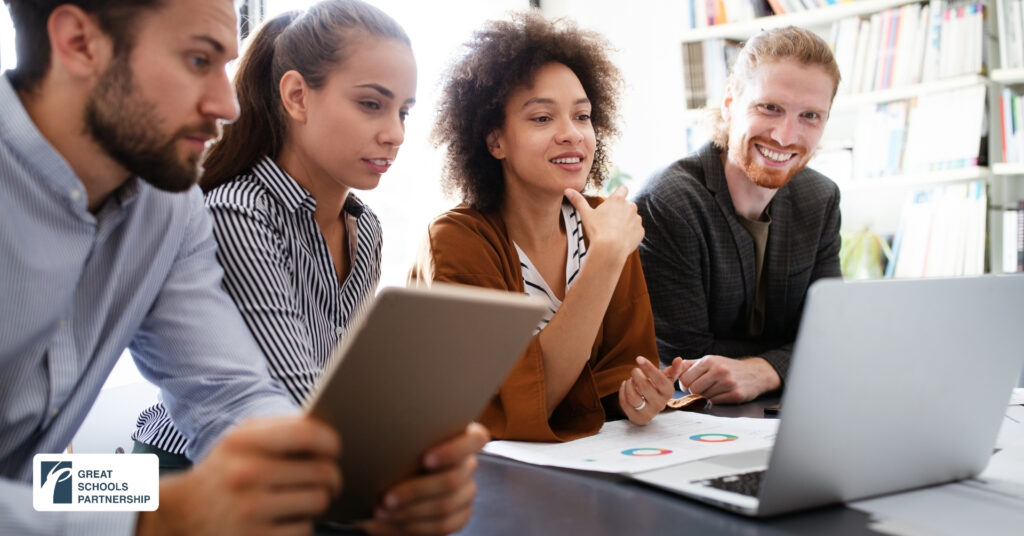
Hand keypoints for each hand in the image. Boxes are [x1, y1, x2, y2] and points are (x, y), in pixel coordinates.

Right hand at [137, 416, 340, 535]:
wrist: (182, 512)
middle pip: (321, 472)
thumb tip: (329, 433)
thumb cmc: (224, 470)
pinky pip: (304, 528)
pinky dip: (302, 523)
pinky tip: (289, 516)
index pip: (306, 434)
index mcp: (243, 442)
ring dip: (319, 499)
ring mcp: (250, 510)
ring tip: (309, 496)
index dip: (330, 441)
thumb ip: (281, 429)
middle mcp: (245, 475)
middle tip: (331, 479)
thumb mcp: (241, 440)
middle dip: (332, 476)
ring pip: (318, 501)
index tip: (335, 448)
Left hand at [362, 422, 489, 534]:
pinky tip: (397, 520)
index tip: (425, 460)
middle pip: (452, 479)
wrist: (394, 487)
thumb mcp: (401, 444)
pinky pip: (444, 524)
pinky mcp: (462, 514)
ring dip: (410, 511)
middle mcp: (468, 464)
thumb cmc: (395, 457)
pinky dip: (417, 525)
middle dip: (415, 491)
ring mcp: (467, 490)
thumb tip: (388, 441)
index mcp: (462, 437)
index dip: (453, 451)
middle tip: (386, 498)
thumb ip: (407, 440)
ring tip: (384, 511)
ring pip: (446, 505)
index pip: (476, 439)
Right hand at [564, 186, 643, 265]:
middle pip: (627, 205)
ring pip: (633, 218)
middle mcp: (630, 206)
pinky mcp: (641, 231)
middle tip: (609, 222)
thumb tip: (567, 190)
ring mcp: (637, 219)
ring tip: (614, 233)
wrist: (610, 249)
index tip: (613, 202)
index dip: (619, 194)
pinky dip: (631, 234)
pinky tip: (621, 240)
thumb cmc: (597, 230)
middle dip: (621, 211)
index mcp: (618, 200)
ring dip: (627, 222)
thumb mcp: (585, 214)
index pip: (623, 189)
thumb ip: (578, 201)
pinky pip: (636, 230)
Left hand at [619, 356, 684, 424]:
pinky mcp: (637, 418)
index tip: (639, 358)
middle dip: (636, 375)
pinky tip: (625, 386)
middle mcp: (660, 405)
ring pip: (632, 397)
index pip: (659, 379)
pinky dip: (622, 391)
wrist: (650, 405)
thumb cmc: (658, 387)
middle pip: (644, 386)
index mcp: (668, 393)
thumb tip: (678, 359)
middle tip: (635, 371)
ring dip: (628, 384)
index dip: (648, 367)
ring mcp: (648, 413)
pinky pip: (624, 403)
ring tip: (630, 380)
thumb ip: (673, 369)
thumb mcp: (667, 378)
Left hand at [677, 355, 780, 403]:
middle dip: (694, 392)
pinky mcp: (735, 394)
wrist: (755, 373)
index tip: (690, 385)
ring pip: (703, 397)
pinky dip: (715, 400)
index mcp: (709, 361)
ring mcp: (728, 382)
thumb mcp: (710, 360)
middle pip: (693, 389)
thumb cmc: (728, 367)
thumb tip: (672, 367)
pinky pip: (715, 402)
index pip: (685, 378)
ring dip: (705, 396)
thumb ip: (690, 364)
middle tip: (701, 390)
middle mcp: (718, 370)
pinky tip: (721, 394)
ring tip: (713, 390)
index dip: (685, 384)